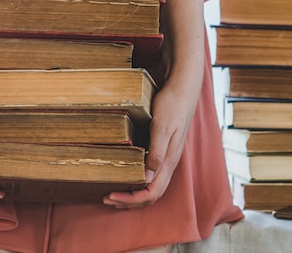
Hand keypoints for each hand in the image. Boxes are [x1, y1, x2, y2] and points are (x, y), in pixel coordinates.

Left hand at [102, 82, 198, 208]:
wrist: (183, 90)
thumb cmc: (172, 105)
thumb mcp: (161, 127)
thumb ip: (157, 152)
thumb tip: (147, 177)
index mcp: (169, 160)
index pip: (152, 193)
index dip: (131, 199)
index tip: (112, 195)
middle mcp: (169, 163)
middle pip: (152, 195)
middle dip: (130, 201)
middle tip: (108, 198)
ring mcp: (167, 158)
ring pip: (152, 187)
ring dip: (134, 194)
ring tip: (115, 193)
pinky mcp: (164, 151)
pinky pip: (152, 176)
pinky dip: (138, 183)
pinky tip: (127, 176)